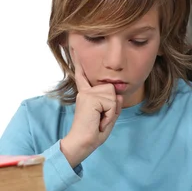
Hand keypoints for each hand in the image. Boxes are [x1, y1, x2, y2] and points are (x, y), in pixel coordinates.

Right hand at [60, 50, 122, 167]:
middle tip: (101, 119)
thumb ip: (114, 103)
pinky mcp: (90, 97)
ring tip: (99, 120)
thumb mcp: (108, 116)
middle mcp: (85, 91)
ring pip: (113, 96)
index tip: (74, 47)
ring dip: (111, 111)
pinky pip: (111, 103)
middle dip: (113, 106)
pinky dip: (109, 115)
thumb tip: (116, 92)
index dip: (80, 62)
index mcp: (86, 94)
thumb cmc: (94, 133)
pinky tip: (98, 120)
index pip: (83, 76)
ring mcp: (87, 93)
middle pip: (112, 90)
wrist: (82, 143)